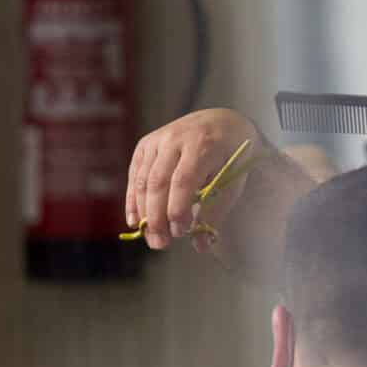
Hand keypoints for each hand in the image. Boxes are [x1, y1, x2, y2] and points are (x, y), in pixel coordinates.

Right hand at [125, 108, 261, 249]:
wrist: (222, 121)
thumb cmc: (231, 156)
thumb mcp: (233, 179)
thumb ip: (216, 210)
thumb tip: (201, 245)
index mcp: (202, 145)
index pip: (184, 180)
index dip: (178, 208)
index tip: (180, 232)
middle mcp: (176, 139)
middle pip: (159, 182)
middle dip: (157, 216)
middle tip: (160, 244)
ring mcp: (158, 140)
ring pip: (143, 180)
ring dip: (144, 212)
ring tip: (152, 237)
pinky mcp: (146, 144)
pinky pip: (135, 174)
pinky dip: (133, 199)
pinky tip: (136, 221)